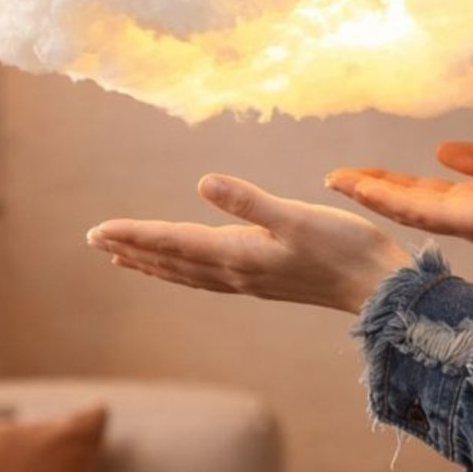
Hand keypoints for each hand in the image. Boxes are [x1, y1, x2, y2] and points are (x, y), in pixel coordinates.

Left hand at [87, 173, 411, 314]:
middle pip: (170, 261)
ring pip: (185, 272)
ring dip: (151, 262)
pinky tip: (183, 267)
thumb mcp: (298, 217)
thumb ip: (250, 202)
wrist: (379, 288)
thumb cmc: (344, 249)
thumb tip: (204, 183)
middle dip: (131, 248)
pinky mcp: (263, 279)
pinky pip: (205, 277)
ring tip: (123, 256)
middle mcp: (236, 272)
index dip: (134, 234)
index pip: (173, 243)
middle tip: (93, 239)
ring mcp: (249, 279)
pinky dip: (181, 270)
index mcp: (239, 255)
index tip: (96, 230)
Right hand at [326, 141, 472, 284]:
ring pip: (405, 207)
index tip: (360, 173)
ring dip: (370, 194)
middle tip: (333, 179)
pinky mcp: (467, 221)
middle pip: (405, 201)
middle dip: (370, 190)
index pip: (422, 191)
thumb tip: (441, 149)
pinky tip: (365, 187)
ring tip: (337, 181)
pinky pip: (421, 208)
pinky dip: (390, 199)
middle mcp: (462, 214)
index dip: (390, 182)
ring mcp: (462, 220)